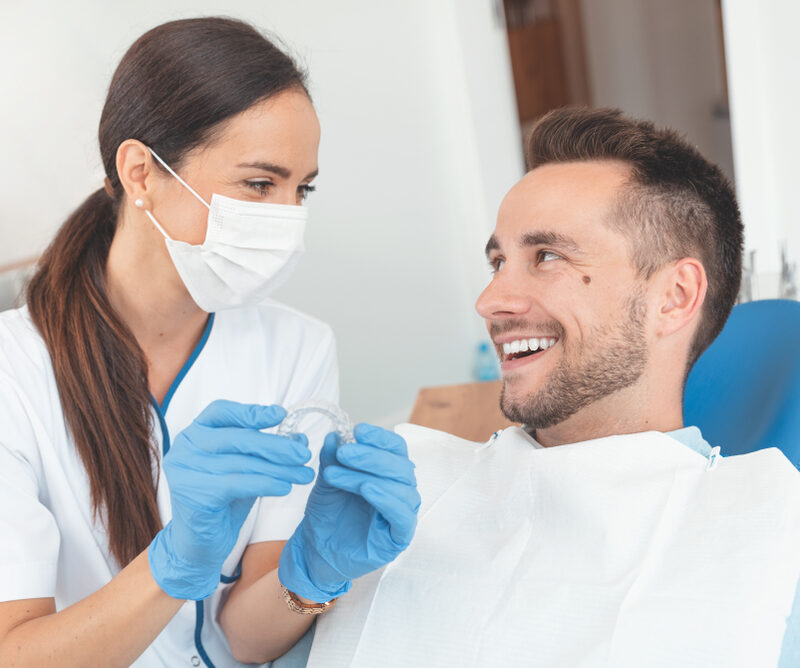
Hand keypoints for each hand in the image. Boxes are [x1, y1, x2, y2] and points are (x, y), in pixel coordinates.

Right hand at [148, 400, 314, 599]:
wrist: (200, 544)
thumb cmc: (223, 501)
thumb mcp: (247, 469)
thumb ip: (266, 451)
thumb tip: (299, 438)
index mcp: (193, 433)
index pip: (221, 411)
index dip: (251, 412)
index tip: (281, 414)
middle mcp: (184, 447)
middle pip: (237, 438)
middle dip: (275, 446)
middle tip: (303, 454)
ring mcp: (184, 470)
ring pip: (241, 462)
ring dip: (278, 468)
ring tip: (304, 474)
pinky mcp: (192, 493)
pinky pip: (237, 483)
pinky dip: (265, 483)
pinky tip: (285, 487)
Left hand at [278, 424, 419, 602]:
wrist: (316, 552)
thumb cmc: (327, 515)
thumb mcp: (327, 481)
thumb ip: (333, 459)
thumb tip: (336, 435)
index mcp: (389, 474)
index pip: (396, 449)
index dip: (380, 437)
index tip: (357, 430)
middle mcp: (401, 491)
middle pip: (400, 465)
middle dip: (370, 455)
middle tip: (344, 452)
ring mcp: (402, 514)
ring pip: (400, 487)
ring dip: (368, 475)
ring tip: (337, 473)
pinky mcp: (399, 537)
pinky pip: (402, 516)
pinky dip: (386, 499)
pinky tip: (367, 489)